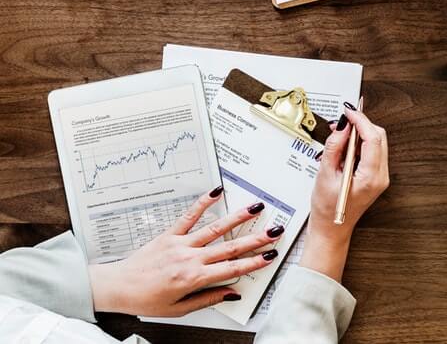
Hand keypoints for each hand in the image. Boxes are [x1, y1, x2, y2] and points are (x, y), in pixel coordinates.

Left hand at [88, 188, 281, 315]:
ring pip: (215, 229)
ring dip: (237, 218)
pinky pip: (189, 216)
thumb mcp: (179, 309)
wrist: (117, 287)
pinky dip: (203, 202)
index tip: (269, 256)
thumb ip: (207, 299)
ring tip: (255, 208)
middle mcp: (190, 258)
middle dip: (255, 239)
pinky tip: (216, 192)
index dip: (253, 262)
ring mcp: (180, 244)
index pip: (231, 269)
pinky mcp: (170, 234)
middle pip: (229, 247)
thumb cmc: (146, 300)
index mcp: (193, 278)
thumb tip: (231, 293)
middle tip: (274, 231)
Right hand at [299, 101, 389, 281]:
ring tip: (341, 134)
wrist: (331, 229)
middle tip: (343, 120)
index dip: (361, 121)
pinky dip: (361, 143)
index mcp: (370, 177)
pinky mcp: (376, 176)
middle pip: (379, 137)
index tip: (349, 112)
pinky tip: (346, 146)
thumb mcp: (325, 175)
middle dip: (362, 125)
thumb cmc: (327, 209)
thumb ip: (334, 148)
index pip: (373, 138)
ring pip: (377, 142)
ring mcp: (380, 177)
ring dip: (361, 133)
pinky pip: (372, 151)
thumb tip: (343, 126)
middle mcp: (380, 176)